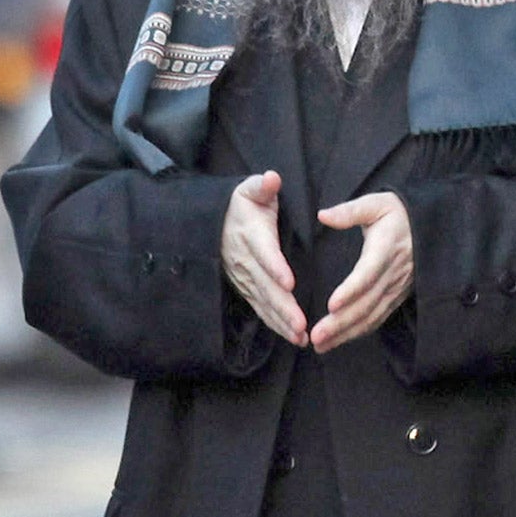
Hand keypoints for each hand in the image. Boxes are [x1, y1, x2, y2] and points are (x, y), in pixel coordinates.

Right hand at [221, 170, 306, 346]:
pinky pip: (262, 310)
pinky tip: (295, 338)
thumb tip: (272, 178)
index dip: (275, 267)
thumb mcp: (250, 190)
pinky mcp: (247, 290)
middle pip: (265, 286)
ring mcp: (245, 279)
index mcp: (251, 234)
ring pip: (264, 303)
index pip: (264, 252)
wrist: (215, 222)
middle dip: (283, 307)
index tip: (289, 281)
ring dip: (282, 321)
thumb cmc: (242, 205)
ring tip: (300, 335)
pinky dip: (277, 325)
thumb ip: (262, 186)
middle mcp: (246, 261)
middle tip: (301, 324)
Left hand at [310, 192, 412, 353]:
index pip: (368, 273)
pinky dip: (359, 332)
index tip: (331, 305)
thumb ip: (350, 211)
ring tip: (320, 345)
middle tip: (316, 336)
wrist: (431, 226)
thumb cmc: (397, 213)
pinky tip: (339, 341)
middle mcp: (393, 273)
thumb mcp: (377, 203)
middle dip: (341, 323)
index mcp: (386, 248)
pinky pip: (378, 318)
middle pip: (367, 303)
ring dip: (346, 333)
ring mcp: (396, 288)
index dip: (351, 291)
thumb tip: (322, 215)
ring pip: (371, 316)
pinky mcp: (397, 296)